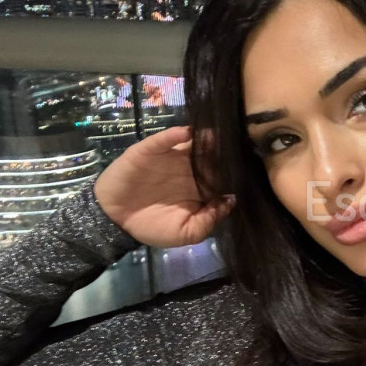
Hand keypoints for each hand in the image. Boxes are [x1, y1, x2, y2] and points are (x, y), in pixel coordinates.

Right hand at [92, 125, 235, 247]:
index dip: (236, 171)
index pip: (224, 175)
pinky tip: (188, 132)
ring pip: (193, 143)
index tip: (251, 165)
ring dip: (205, 139)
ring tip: (217, 135)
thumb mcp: (187, 232)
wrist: (115, 220)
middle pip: (212, 155)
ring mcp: (172, 157)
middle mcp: (191, 169)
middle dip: (225, 150)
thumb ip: (210, 219)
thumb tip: (232, 200)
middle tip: (240, 144)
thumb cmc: (153, 226)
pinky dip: (176, 133)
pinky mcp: (151, 150)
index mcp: (202, 187)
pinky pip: (165, 138)